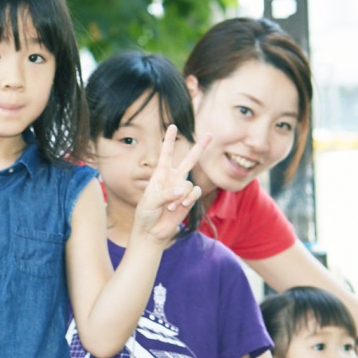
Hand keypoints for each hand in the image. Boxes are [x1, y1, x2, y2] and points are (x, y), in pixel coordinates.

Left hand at [130, 129, 211, 246]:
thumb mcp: (150, 201)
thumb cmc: (146, 214)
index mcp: (160, 174)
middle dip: (200, 148)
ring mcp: (182, 189)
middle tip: (211, 134)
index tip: (172, 126)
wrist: (152, 231)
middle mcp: (174, 178)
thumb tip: (182, 190)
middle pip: (190, 160)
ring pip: (189, 184)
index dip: (169, 140)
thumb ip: (166, 194)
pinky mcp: (189, 199)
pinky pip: (194, 193)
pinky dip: (188, 199)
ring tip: (170, 207)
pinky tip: (180, 207)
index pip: (166, 154)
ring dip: (180, 196)